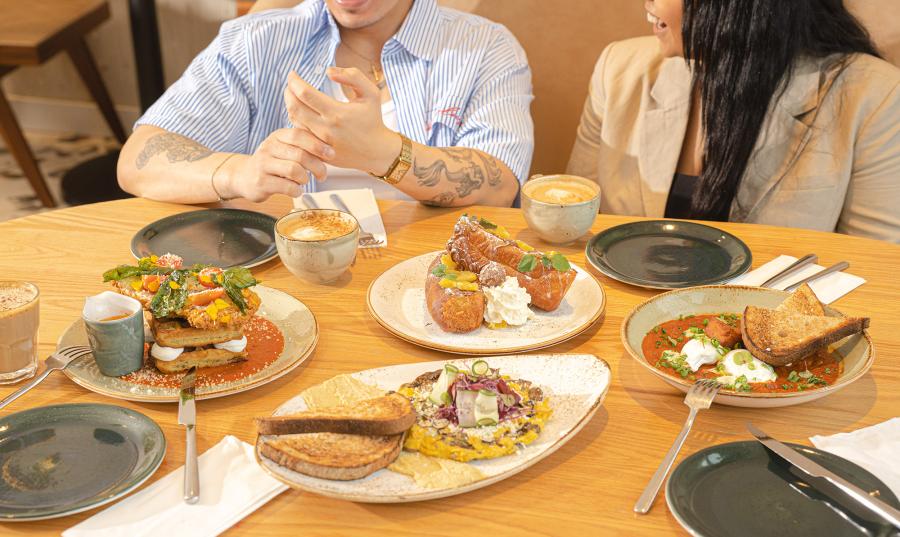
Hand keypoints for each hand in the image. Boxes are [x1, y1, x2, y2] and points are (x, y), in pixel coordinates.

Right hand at [224, 128, 333, 201]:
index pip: (299, 135)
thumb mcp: (285, 148)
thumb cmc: (273, 162)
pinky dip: (297, 190)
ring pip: (294, 170)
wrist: (244, 176)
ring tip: (305, 181)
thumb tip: (331, 149)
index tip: (331, 155)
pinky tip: (296, 190)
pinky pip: (287, 187)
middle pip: (300, 155)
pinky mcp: (261, 182)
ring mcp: (263, 165)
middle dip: (317, 166)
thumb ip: (304, 145)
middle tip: (322, 175)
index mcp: (278, 136)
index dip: (318, 145)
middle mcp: (269, 147)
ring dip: (305, 178)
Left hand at [284, 68, 399, 174]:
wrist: (377, 152)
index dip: (294, 81)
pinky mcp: (318, 152)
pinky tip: (301, 111)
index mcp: (337, 113)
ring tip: (294, 95)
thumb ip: (353, 77)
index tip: (293, 73)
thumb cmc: (374, 119)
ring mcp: (320, 143)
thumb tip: (328, 72)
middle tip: (290, 83)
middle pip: (294, 107)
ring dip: (290, 105)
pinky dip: (297, 120)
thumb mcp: (371, 93)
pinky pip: (300, 133)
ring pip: (295, 121)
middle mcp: (326, 129)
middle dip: (288, 91)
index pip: (304, 93)